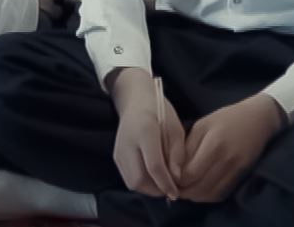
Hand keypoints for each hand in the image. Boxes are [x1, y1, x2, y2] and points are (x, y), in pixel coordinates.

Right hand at [110, 69, 185, 198]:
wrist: (135, 100)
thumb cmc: (160, 112)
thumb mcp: (175, 129)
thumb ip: (177, 154)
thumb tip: (177, 179)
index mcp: (145, 132)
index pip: (154, 166)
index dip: (166, 183)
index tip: (176, 192)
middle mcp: (128, 144)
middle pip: (139, 180)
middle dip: (156, 190)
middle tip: (171, 189)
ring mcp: (119, 151)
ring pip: (132, 182)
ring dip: (149, 189)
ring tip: (163, 184)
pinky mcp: (116, 157)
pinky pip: (128, 178)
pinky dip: (142, 183)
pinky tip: (153, 178)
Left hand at [178, 95, 283, 203]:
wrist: (259, 119)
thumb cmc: (227, 118)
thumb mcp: (202, 125)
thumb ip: (187, 147)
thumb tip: (173, 170)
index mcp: (214, 144)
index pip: (190, 173)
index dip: (177, 180)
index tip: (168, 178)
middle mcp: (226, 160)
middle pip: (199, 187)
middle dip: (184, 191)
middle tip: (174, 188)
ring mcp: (236, 169)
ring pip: (210, 194)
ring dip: (195, 196)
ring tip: (185, 190)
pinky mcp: (242, 175)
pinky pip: (222, 193)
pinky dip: (208, 196)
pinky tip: (200, 190)